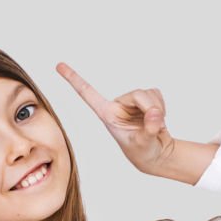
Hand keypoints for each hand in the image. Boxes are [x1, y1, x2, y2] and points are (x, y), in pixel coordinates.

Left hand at [56, 62, 176, 176]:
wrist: (156, 154)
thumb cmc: (144, 152)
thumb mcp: (145, 144)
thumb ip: (149, 129)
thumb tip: (155, 114)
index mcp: (107, 114)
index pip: (87, 94)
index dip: (74, 79)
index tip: (58, 65)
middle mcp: (117, 105)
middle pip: (137, 93)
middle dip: (150, 108)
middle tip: (155, 124)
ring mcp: (131, 102)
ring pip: (149, 93)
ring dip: (157, 108)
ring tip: (155, 125)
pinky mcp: (146, 100)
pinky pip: (157, 93)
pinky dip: (162, 106)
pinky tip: (159, 119)